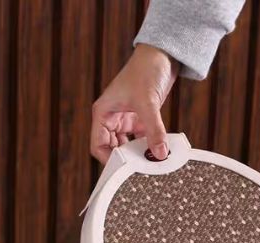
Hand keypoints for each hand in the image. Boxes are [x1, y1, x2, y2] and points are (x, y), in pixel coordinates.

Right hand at [90, 44, 178, 163]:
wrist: (162, 55)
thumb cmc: (146, 70)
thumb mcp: (148, 102)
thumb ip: (154, 130)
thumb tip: (160, 153)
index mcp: (103, 113)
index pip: (98, 146)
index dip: (108, 160)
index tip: (124, 170)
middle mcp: (111, 119)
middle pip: (111, 150)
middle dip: (124, 160)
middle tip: (139, 170)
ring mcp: (125, 121)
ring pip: (126, 147)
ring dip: (137, 155)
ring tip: (149, 163)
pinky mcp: (139, 120)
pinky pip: (140, 140)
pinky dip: (147, 147)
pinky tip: (157, 152)